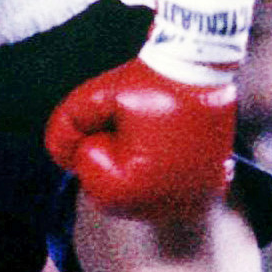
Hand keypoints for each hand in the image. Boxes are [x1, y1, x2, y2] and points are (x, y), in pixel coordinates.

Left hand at [45, 0, 255, 220]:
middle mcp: (168, 207)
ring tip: (158, 133)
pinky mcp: (209, 194)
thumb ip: (65, 126)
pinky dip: (165, 175)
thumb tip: (62, 159)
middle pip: (115, 192)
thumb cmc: (149, 80)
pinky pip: (170, 195)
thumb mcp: (96, 95)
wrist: (204, 64)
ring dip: (139, 169)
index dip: (99, 136)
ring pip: (141, 194)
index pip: (89, 172)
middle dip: (116, 158)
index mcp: (136, 188)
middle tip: (139, 124)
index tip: (124, 116)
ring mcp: (192, 203)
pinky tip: (173, 147)